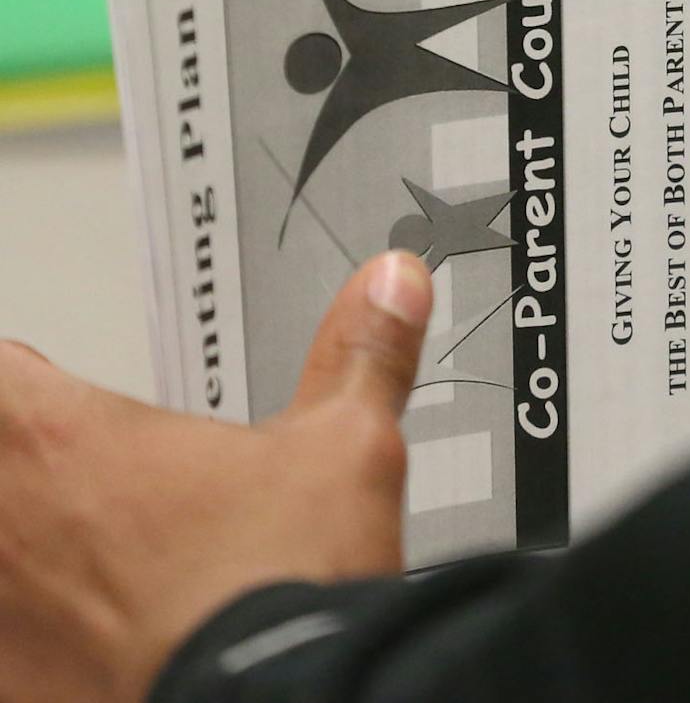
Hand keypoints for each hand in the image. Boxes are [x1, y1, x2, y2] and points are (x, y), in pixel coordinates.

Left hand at [0, 251, 431, 702]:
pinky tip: (106, 644)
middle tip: (99, 489)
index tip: (65, 403)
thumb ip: (361, 355)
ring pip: (0, 560)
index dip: (29, 385)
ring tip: (104, 574)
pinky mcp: (18, 690)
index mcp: (68, 440)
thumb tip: (391, 285)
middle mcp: (11, 525)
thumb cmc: (283, 587)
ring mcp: (3, 618)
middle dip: (36, 474)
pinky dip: (43, 641)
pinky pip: (12, 648)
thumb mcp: (347, 446)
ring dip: (34, 560)